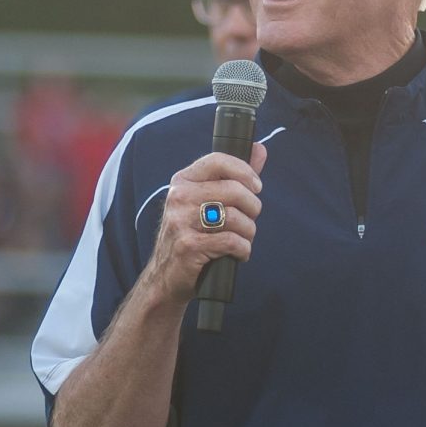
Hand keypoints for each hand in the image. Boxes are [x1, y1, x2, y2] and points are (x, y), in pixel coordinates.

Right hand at [149, 143, 267, 303]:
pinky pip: (232, 241)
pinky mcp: (188, 246)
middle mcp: (178, 198)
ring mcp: (180, 222)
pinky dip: (243, 250)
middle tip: (249, 220)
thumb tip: (260, 148)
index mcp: (182, 182)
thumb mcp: (207, 202)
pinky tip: (237, 254)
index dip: (245, 171)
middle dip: (252, 208)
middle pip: (234, 190)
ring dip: (248, 232)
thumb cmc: (193, 237)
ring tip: (242, 240)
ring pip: (236, 217)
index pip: (218, 161)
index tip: (256, 186)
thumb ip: (235, 175)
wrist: (166, 278)